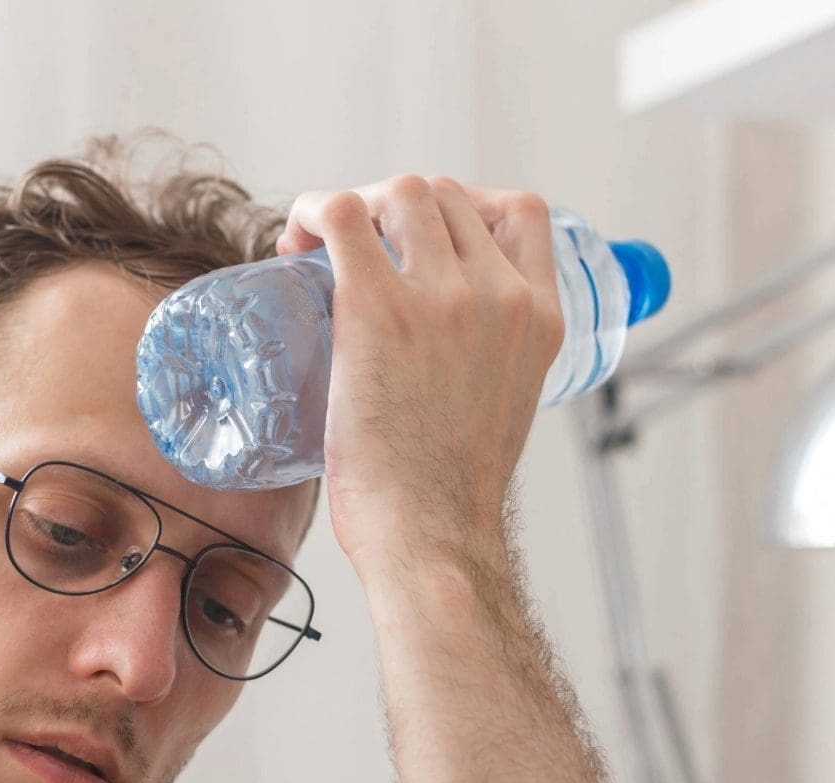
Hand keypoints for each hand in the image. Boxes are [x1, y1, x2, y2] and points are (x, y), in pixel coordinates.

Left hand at [276, 175, 565, 580]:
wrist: (431, 537)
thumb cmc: (449, 496)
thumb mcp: (502, 407)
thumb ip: (486, 363)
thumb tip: (437, 352)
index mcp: (541, 319)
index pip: (520, 212)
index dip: (467, 206)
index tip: (424, 237)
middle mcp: (500, 294)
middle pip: (447, 195)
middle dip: (396, 209)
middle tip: (357, 250)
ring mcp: (441, 296)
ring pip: (398, 193)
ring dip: (357, 205)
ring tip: (322, 248)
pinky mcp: (376, 306)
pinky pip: (339, 214)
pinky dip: (312, 210)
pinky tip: (294, 240)